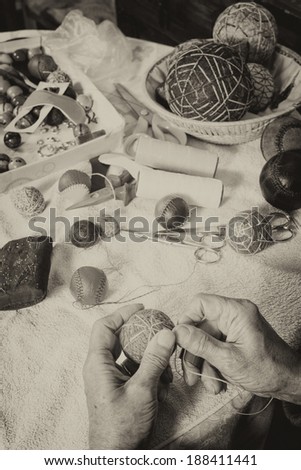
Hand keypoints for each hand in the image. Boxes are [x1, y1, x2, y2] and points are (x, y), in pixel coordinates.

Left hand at [83, 304, 175, 449]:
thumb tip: (167, 333)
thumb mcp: (142, 390)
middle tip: (160, 331)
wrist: (117, 456)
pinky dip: (147, 370)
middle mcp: (100, 368)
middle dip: (141, 335)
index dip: (122, 314)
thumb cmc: (123, 426)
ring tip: (166, 365)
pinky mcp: (118, 388)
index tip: (142, 309)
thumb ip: (154, 360)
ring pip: (128, 355)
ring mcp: (109, 379)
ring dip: (148, 356)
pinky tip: (162, 381)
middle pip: (118, 339)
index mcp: (97, 363)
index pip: (104, 327)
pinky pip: (133, 370)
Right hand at [174, 294, 300, 403]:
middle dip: (195, 353)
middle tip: (191, 374)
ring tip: (211, 385)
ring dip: (204, 364)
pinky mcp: (236, 338)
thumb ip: (201, 344)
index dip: (186, 320)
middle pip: (201, 327)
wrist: (290, 382)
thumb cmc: (269, 369)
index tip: (179, 341)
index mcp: (236, 311)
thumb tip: (178, 332)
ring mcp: (235, 327)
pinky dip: (213, 364)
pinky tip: (217, 381)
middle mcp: (235, 314)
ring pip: (206, 340)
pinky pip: (216, 347)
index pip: (200, 303)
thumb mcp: (229, 359)